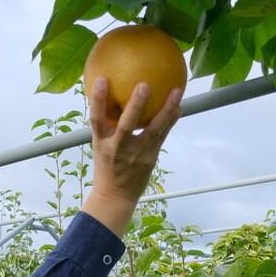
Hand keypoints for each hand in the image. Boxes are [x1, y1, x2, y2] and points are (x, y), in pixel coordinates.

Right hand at [80, 78, 182, 238]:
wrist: (115, 196)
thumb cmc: (107, 165)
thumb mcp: (99, 145)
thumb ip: (105, 124)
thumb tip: (112, 93)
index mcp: (101, 143)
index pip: (96, 119)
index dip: (98, 100)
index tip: (101, 80)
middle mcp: (118, 148)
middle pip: (127, 125)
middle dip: (136, 105)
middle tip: (144, 84)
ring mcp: (136, 155)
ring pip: (153, 130)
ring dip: (166, 110)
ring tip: (177, 92)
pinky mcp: (150, 159)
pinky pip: (163, 136)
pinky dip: (171, 120)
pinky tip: (179, 106)